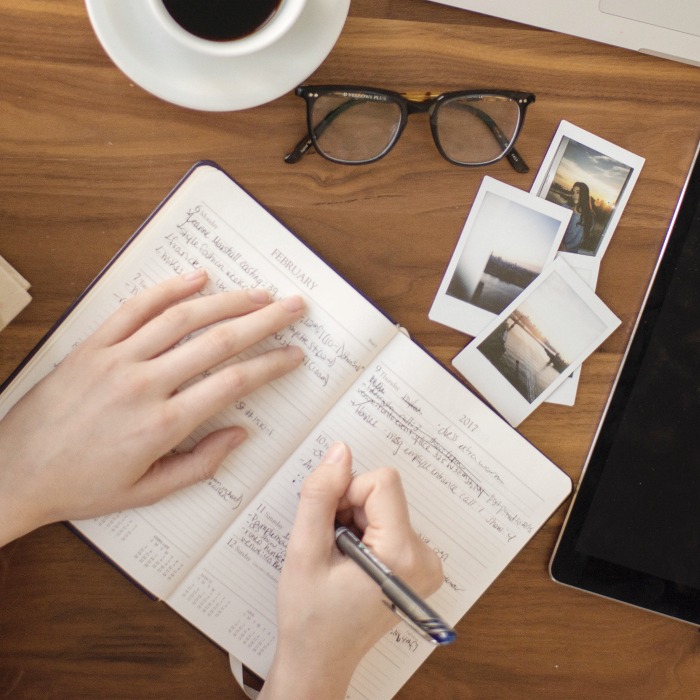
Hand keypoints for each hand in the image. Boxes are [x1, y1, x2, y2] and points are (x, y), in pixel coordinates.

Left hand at [0, 270, 304, 544]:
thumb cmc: (80, 485)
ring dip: (227, 301)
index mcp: (161, 425)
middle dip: (264, 321)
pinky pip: (135, 308)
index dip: (271, 364)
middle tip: (293, 307)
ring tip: (258, 293)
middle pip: (218, 341)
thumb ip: (200, 463)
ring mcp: (116, 359)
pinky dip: (168, 289)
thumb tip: (239, 434)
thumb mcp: (147, 492)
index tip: (293, 354)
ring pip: (183, 318)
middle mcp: (144, 385)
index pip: (233, 383)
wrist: (13, 472)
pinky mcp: (93, 345)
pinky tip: (197, 278)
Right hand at [262, 442, 443, 699]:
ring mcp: (425, 563)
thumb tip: (340, 452)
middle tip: (331, 547)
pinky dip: (365, 531)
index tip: (330, 525)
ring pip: (384, 505)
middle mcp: (425, 558)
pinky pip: (389, 521)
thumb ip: (320, 496)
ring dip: (354, 521)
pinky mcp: (418, 564)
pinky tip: (350, 561)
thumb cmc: (310, 617)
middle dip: (349, 509)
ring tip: (339, 559)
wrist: (320, 661)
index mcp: (403, 555)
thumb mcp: (304, 552)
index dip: (346, 494)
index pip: (382, 482)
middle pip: (384, 493)